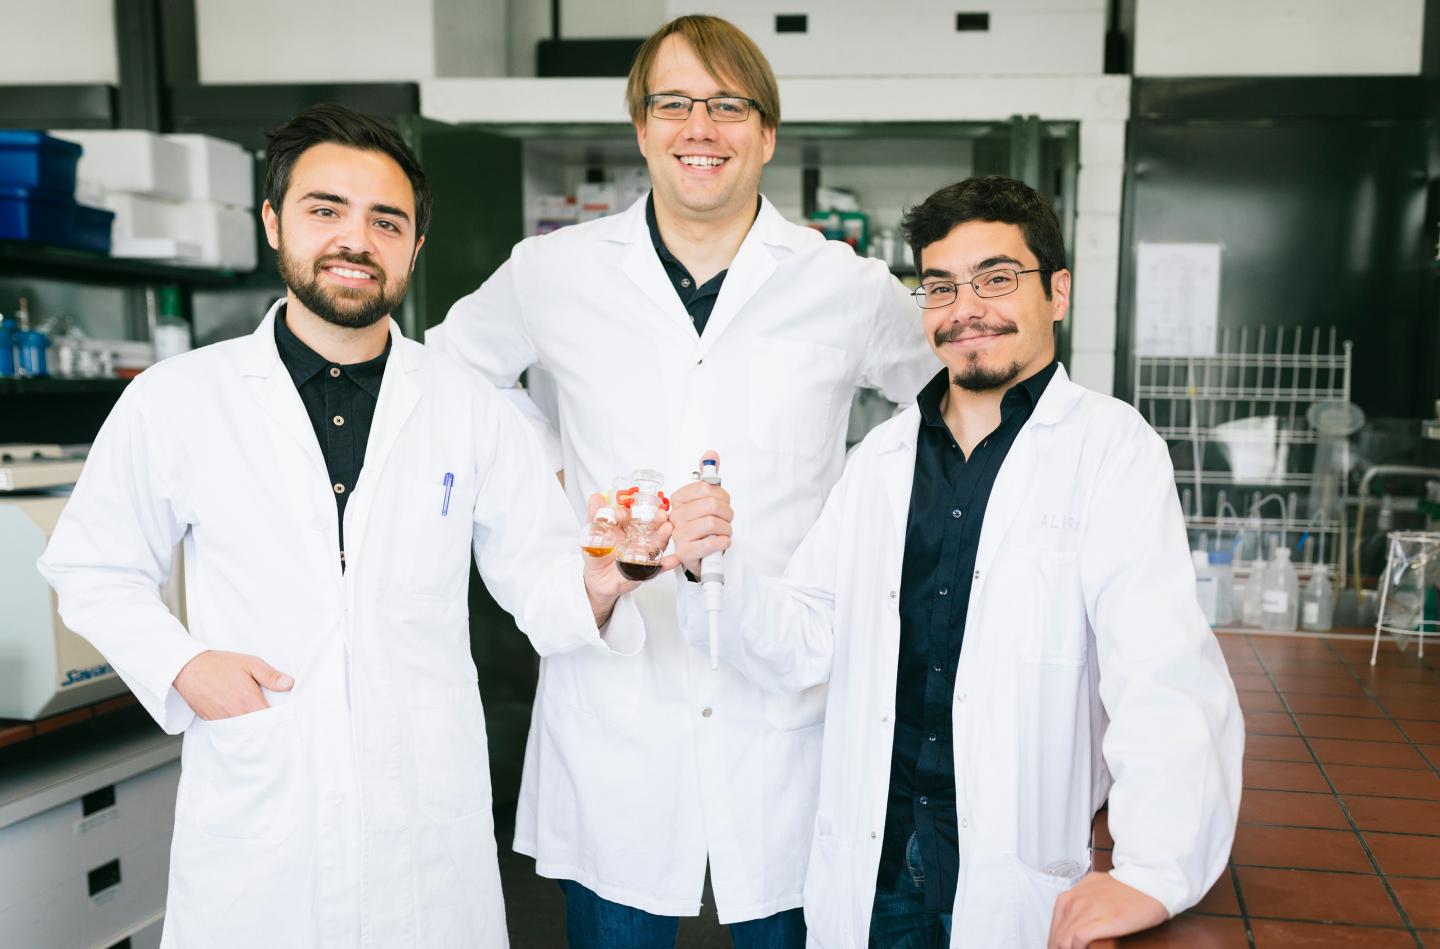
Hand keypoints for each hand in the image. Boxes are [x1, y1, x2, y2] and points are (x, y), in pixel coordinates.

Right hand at [173, 650, 293, 720]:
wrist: (188, 668)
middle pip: (257, 730)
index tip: (284, 716)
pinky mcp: (211, 722)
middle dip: (266, 726)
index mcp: (248, 701)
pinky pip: (229, 730)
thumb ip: (271, 676)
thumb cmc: (221, 664)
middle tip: (272, 720)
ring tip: (258, 721)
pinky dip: (237, 727)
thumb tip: (289, 684)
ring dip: (251, 728)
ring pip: (243, 732)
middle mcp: (236, 715)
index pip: (270, 720)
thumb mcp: (251, 663)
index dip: (278, 719)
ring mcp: (222, 720)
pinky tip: (242, 719)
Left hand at [581, 491, 678, 624]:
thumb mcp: (592, 533)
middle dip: (657, 518)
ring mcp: (644, 553)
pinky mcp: (646, 570)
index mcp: (628, 526)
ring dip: (663, 536)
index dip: (633, 509)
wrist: (597, 579)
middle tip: (659, 513)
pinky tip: (673, 559)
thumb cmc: (598, 554)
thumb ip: (595, 515)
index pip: (635, 513)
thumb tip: (596, 497)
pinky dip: (667, 564)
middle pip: (651, 526)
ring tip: (667, 529)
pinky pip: (658, 567)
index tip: (624, 511)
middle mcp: (639, 538)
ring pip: (657, 544)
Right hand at [667, 451, 732, 576]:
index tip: (723, 503)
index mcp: (678, 499)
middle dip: (727, 514)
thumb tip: (711, 455)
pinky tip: (722, 542)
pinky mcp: (684, 552)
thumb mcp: (706, 501)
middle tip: (727, 520)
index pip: (706, 488)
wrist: (700, 556)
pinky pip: (709, 543)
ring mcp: (678, 534)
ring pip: (712, 523)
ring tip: (724, 533)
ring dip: (726, 529)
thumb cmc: (703, 527)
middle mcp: (674, 515)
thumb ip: (709, 477)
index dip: (722, 496)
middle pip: (711, 505)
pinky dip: (722, 542)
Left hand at [1047, 871, 1167, 948]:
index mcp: (1073, 894)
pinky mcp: (1106, 919)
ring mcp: (1090, 908)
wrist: (1152, 882)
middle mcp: (1077, 900)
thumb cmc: (1128, 888)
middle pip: (1057, 935)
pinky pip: (1079, 939)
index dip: (1056, 942)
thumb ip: (1082, 901)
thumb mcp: (1095, 888)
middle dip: (1059, 948)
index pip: (1054, 925)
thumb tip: (1074, 920)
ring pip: (1064, 939)